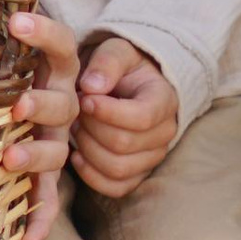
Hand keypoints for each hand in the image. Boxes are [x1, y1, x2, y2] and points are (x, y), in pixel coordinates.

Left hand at [5, 9, 78, 239]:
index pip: (61, 47)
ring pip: (55, 152)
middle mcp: (66, 107)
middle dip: (41, 106)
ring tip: (10, 160)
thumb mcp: (18, 55)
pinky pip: (49, 201)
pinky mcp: (50, 177)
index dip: (44, 34)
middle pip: (62, 106)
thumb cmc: (27, 76)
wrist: (75, 110)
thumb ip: (7, 38)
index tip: (17, 21)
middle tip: (18, 106)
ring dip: (35, 157)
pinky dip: (39, 223)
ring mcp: (60, 144)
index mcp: (58, 72)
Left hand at [72, 34, 180, 198]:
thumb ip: (107, 63)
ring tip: (77, 128)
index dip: (108, 111)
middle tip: (76, 111)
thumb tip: (93, 86)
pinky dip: (90, 174)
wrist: (124, 85)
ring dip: (88, 148)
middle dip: (91, 127)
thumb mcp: (116, 51)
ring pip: (117, 168)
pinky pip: (114, 187)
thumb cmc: (118, 67)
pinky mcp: (137, 175)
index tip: (84, 98)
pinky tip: (77, 154)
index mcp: (164, 100)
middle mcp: (164, 133)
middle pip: (123, 143)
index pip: (141, 117)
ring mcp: (152, 157)